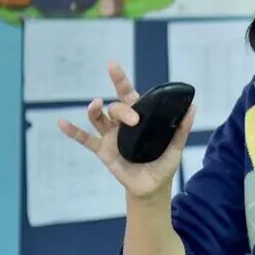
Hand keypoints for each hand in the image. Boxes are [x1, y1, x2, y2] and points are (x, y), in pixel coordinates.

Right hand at [57, 61, 194, 199]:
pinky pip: (85, 139)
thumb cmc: (163, 164)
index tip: (112, 65)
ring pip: (98, 118)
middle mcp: (122, 124)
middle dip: (122, 109)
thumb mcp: (175, 148)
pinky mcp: (103, 151)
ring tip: (95, 104)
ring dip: (94, 110)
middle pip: (115, 107)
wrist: (152, 188)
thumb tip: (192, 108)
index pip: (129, 95)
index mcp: (140, 118)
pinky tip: (61, 123)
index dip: (120, 80)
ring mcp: (111, 137)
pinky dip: (72, 131)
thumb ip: (181, 129)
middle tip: (133, 120)